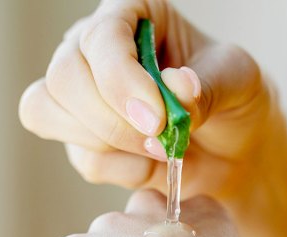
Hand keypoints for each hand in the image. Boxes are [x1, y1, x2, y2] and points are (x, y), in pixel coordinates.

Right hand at [19, 0, 284, 198]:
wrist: (234, 149)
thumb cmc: (233, 99)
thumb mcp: (236, 81)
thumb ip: (206, 85)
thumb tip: (175, 86)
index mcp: (132, 15)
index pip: (100, 37)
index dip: (119, 79)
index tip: (156, 118)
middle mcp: (95, 49)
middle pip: (63, 77)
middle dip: (111, 120)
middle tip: (162, 141)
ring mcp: (81, 95)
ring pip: (50, 113)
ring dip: (111, 144)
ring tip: (163, 149)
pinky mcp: (82, 139)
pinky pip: (84, 158)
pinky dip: (123, 170)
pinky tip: (153, 163)